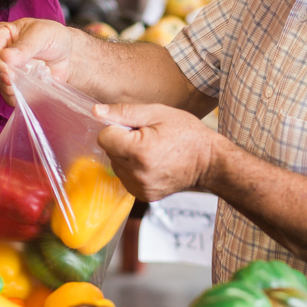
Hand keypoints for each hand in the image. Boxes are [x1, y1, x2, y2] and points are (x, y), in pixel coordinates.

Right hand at [0, 18, 73, 104]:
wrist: (66, 52)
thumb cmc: (53, 36)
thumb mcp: (42, 35)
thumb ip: (25, 46)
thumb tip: (5, 57)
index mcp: (2, 33)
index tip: (6, 73)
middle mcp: (0, 51)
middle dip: (3, 78)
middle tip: (14, 84)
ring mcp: (6, 69)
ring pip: (0, 83)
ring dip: (9, 90)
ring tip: (22, 91)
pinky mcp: (14, 83)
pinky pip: (9, 94)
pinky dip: (15, 98)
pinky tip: (23, 97)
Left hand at [94, 102, 220, 200]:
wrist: (210, 162)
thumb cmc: (187, 134)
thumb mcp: (157, 113)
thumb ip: (123, 112)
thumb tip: (96, 111)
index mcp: (139, 151)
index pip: (104, 137)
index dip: (118, 128)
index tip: (137, 128)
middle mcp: (137, 173)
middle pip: (109, 151)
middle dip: (123, 142)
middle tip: (149, 138)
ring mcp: (140, 187)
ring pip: (116, 165)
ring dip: (127, 156)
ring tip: (152, 150)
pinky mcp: (143, 195)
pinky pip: (125, 177)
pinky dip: (134, 169)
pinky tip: (152, 163)